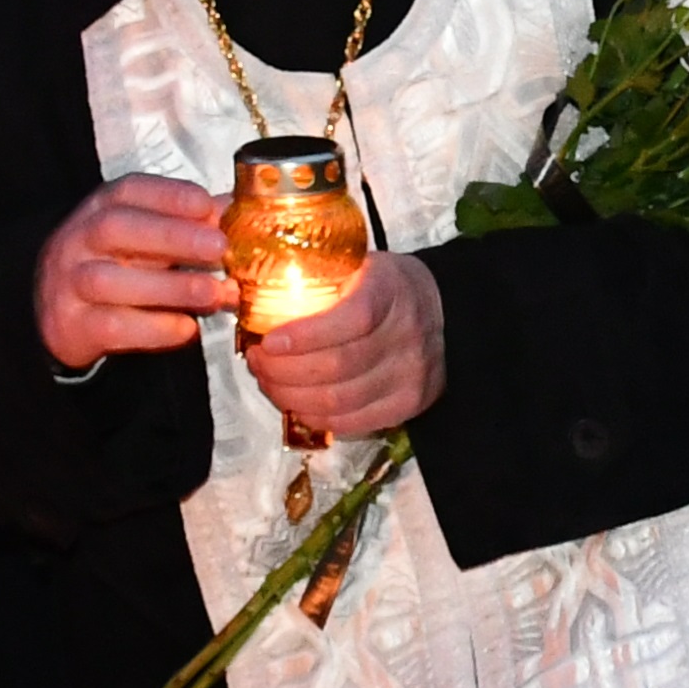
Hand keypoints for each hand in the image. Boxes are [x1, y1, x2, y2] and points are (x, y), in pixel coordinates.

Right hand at [39, 176, 233, 365]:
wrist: (60, 315)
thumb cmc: (116, 265)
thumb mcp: (146, 237)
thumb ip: (187, 224)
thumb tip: (237, 212)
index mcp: (99, 209)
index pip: (128, 191)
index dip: (169, 195)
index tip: (208, 205)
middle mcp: (77, 240)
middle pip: (115, 228)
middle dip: (170, 235)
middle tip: (219, 247)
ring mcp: (68, 283)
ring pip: (109, 280)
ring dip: (169, 287)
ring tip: (214, 293)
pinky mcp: (71, 326)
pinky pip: (110, 326)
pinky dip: (153, 328)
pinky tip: (187, 328)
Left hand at [242, 248, 448, 442]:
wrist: (442, 311)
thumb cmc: (383, 286)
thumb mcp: (358, 264)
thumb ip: (316, 276)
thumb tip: (245, 292)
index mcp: (390, 291)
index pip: (351, 319)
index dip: (305, 336)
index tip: (268, 341)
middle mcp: (407, 336)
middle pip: (336, 368)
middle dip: (282, 371)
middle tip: (256, 362)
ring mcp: (411, 376)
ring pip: (338, 401)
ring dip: (291, 397)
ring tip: (268, 382)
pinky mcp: (409, 406)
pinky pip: (352, 423)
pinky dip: (315, 418)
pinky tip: (295, 404)